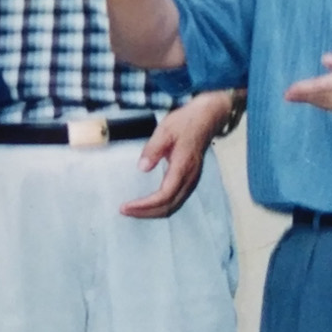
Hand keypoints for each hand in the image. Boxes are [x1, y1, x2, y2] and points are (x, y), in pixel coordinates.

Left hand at [120, 92, 227, 217]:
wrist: (207, 118)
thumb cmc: (185, 122)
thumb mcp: (165, 130)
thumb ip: (153, 149)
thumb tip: (142, 168)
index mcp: (183, 166)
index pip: (164, 195)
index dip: (145, 205)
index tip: (126, 206)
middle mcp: (190, 178)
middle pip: (168, 206)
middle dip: (145, 213)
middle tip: (124, 210)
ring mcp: (192, 180)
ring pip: (173, 206)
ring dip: (153, 212)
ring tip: (133, 209)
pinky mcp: (190, 179)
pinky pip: (176, 200)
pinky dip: (160, 206)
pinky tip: (148, 203)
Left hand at [283, 44, 331, 120]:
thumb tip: (325, 62)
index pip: (323, 86)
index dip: (304, 90)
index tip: (288, 92)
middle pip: (324, 100)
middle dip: (306, 98)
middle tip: (289, 96)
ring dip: (317, 103)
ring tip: (303, 98)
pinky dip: (331, 107)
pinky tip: (326, 102)